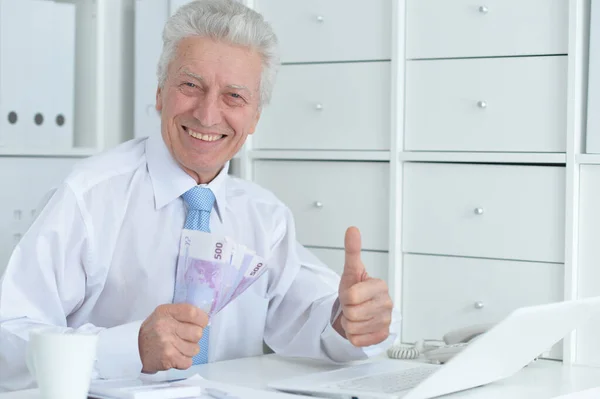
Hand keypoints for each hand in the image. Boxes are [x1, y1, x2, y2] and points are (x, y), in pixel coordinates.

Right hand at [138, 303, 207, 372]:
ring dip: (189, 350)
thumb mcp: (163, 314)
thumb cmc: (153, 330)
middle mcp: (166, 326)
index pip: (193, 312)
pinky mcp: (168, 359)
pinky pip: (188, 362)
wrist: (133, 350)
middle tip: (184, 337)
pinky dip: (183, 361)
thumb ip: (182, 313)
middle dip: (194, 337)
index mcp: (166, 312)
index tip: (200, 323)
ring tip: (178, 347)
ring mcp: (167, 343)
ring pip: (195, 349)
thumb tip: (204, 319)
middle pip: (197, 333)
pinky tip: (175, 356)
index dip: (201, 319)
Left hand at [333, 226, 392, 346]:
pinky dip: (354, 336)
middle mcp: (387, 303)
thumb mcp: (351, 271)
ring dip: (350, 324)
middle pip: (352, 313)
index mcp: (380, 286)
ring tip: (356, 315)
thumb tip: (352, 230)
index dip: (346, 297)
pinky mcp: (382, 336)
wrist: (358, 309)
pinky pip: (358, 340)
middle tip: (353, 305)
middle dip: (347, 311)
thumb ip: (352, 250)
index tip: (351, 293)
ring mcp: (386, 321)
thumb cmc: (355, 290)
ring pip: (354, 328)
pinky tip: (360, 326)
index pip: (351, 297)